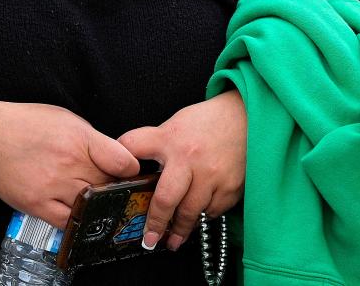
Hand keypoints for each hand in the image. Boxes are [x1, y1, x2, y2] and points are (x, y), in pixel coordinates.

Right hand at [0, 101, 139, 228]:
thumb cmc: (24, 124)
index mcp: (78, 138)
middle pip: (110, 186)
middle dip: (114, 187)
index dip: (131, 169)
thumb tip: (115, 157)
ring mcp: (54, 187)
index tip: (128, 171)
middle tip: (111, 186)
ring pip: (93, 205)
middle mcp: (69, 163)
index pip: (124, 162)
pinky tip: (79, 212)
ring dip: (97, 204)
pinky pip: (70, 222)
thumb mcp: (64, 118)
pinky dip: (78, 219)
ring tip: (94, 198)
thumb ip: (92, 139)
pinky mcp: (39, 205)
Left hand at [117, 90, 246, 251]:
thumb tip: (133, 163)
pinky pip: (212, 211)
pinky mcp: (229, 189)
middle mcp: (188, 159)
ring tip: (172, 240)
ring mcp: (211, 176)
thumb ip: (156, 144)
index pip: (133, 147)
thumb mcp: (174, 125)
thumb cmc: (206, 122)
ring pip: (190, 212)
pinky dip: (202, 217)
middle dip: (155, 222)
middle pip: (165, 198)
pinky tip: (196, 220)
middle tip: (149, 239)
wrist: (247, 120)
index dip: (120, 160)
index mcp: (169, 139)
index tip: (112, 180)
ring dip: (180, 229)